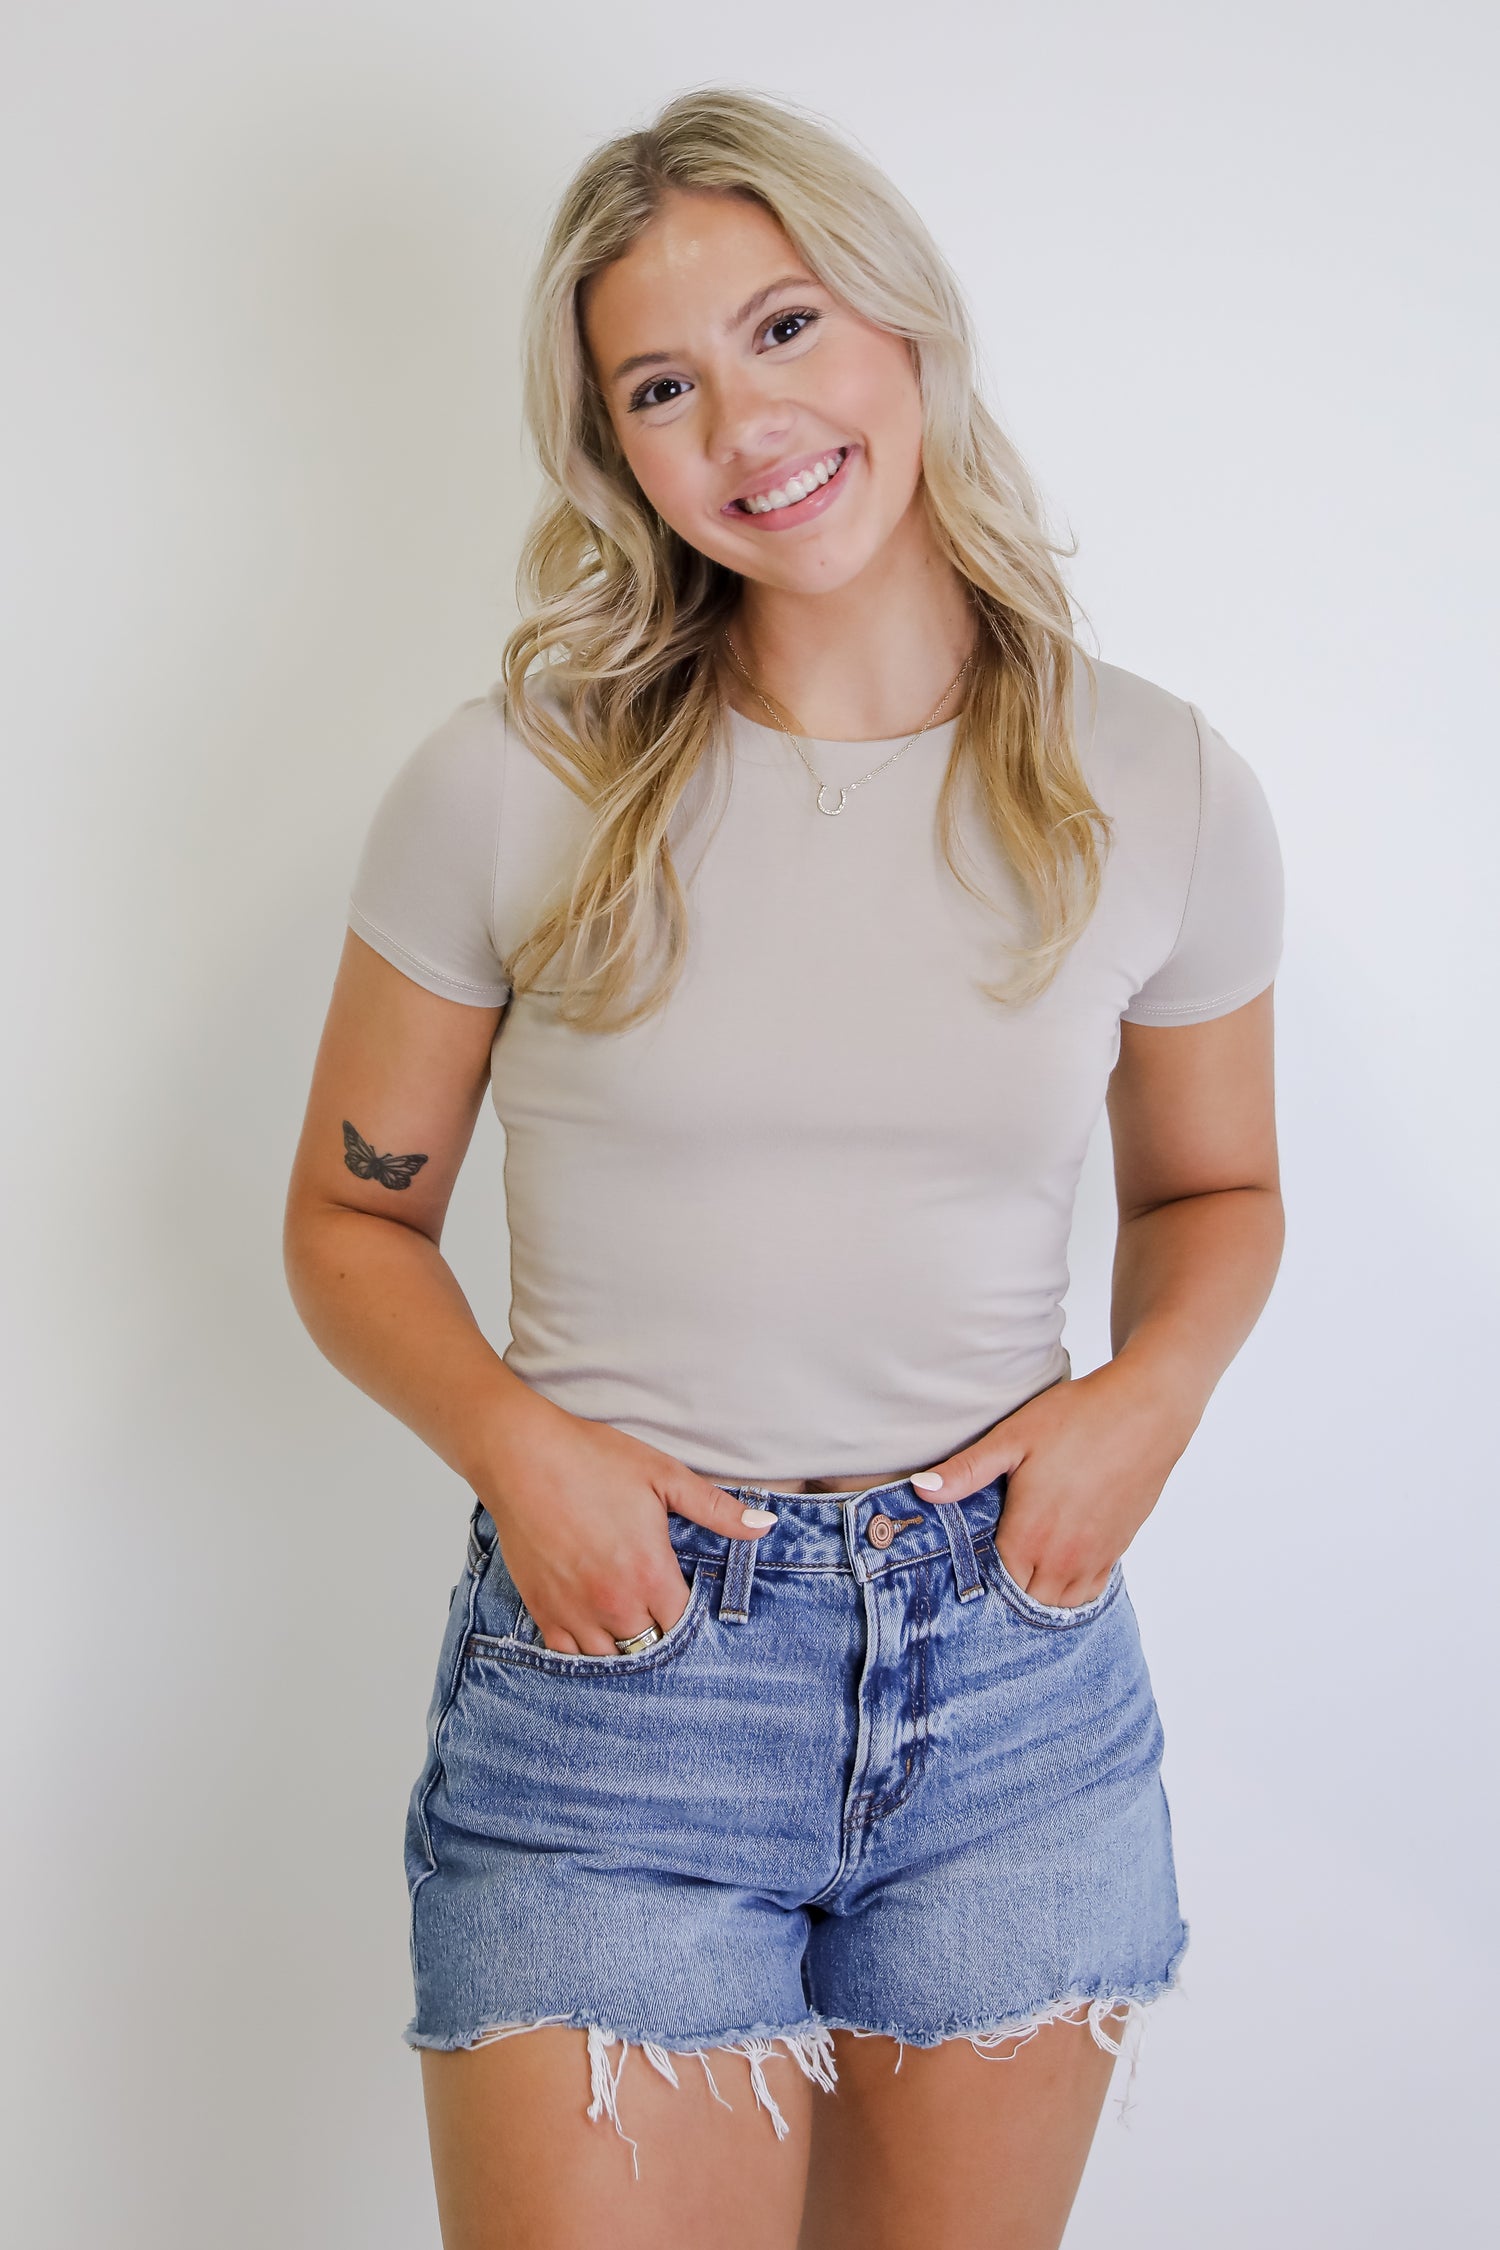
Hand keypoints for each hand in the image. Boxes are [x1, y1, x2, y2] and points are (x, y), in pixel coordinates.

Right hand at [476, 1396, 774, 1653]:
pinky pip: (569, 1655)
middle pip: (651, 1647)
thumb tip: (766, 1527)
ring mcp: (574, 1611)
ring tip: (631, 1619)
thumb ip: (716, 1509)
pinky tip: (595, 1627)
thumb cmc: (592, 1459)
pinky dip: (586, 1649)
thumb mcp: (663, 1475)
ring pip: (611, 1657)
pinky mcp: (542, 1609)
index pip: (686, 1627)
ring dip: (625, 1644)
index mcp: (649, 1574)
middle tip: (662, 1610)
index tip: (690, 1600)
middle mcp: (613, 1603)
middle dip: (661, 1632)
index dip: (692, 1617)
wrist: (520, 1455)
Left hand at [910, 1361, 1198, 1606]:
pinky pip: (1090, 1590)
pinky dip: (1071, 1588)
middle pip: (1025, 1600)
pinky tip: (1057, 1564)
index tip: (967, 1564)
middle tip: (990, 1566)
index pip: (994, 1586)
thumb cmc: (1078, 1418)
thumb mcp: (1013, 1438)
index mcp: (1030, 1535)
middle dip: (1006, 1590)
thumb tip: (920, 1489)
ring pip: (1058, 1602)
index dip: (978, 1578)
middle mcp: (1063, 1557)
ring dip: (1039, 1593)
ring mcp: (1094, 1557)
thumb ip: (966, 1471)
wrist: (1146, 1410)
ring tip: (1022, 1568)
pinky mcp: (1118, 1548)